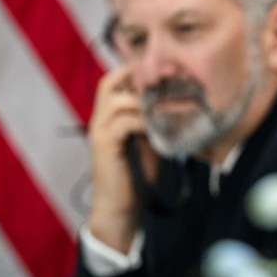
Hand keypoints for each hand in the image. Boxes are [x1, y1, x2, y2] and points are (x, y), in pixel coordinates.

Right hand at [87, 64, 155, 252]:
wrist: (120, 206)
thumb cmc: (136, 175)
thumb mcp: (150, 140)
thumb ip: (155, 121)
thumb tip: (177, 103)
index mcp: (109, 116)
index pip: (115, 80)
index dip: (137, 71)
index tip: (167, 70)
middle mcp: (100, 119)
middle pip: (109, 83)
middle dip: (138, 76)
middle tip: (168, 77)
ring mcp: (99, 131)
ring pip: (117, 100)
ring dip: (145, 100)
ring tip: (168, 104)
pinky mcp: (104, 145)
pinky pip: (123, 122)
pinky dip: (144, 120)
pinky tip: (160, 126)